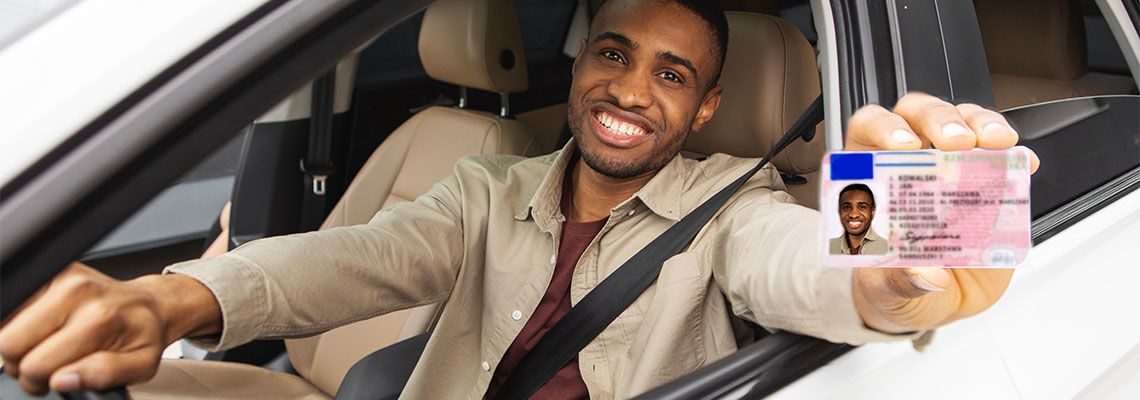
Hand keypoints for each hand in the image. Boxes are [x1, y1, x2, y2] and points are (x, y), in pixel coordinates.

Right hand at [0, 263, 219, 394]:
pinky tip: (49, 328)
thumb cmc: (145, 335)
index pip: (35, 364)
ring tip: (53, 344)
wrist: (152, 304)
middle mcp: (77, 292)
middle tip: (53, 363)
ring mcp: (62, 278)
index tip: (58, 378)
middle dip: (26, 363)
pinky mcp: (53, 272)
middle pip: (11, 344)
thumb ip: (103, 375)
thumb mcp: (140, 365)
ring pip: (6, 325)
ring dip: (23, 342)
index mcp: (98, 318)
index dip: (41, 381)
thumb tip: (63, 380)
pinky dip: (23, 323)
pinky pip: (14, 307)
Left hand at [844, 92, 1037, 332]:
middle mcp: (908, 163)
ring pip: (962, 121)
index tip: (904, 145)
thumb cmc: (895, 284)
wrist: (931, 303)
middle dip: (939, 120)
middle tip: (957, 143)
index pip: (868, 130)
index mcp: (870, 178)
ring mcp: (950, 168)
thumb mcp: (887, 290)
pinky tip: (1023, 163)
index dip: (884, 127)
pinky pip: (1001, 154)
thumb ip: (900, 280)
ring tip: (996, 143)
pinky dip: (1015, 154)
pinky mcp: (987, 181)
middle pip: (918, 115)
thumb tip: (925, 276)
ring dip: (981, 124)